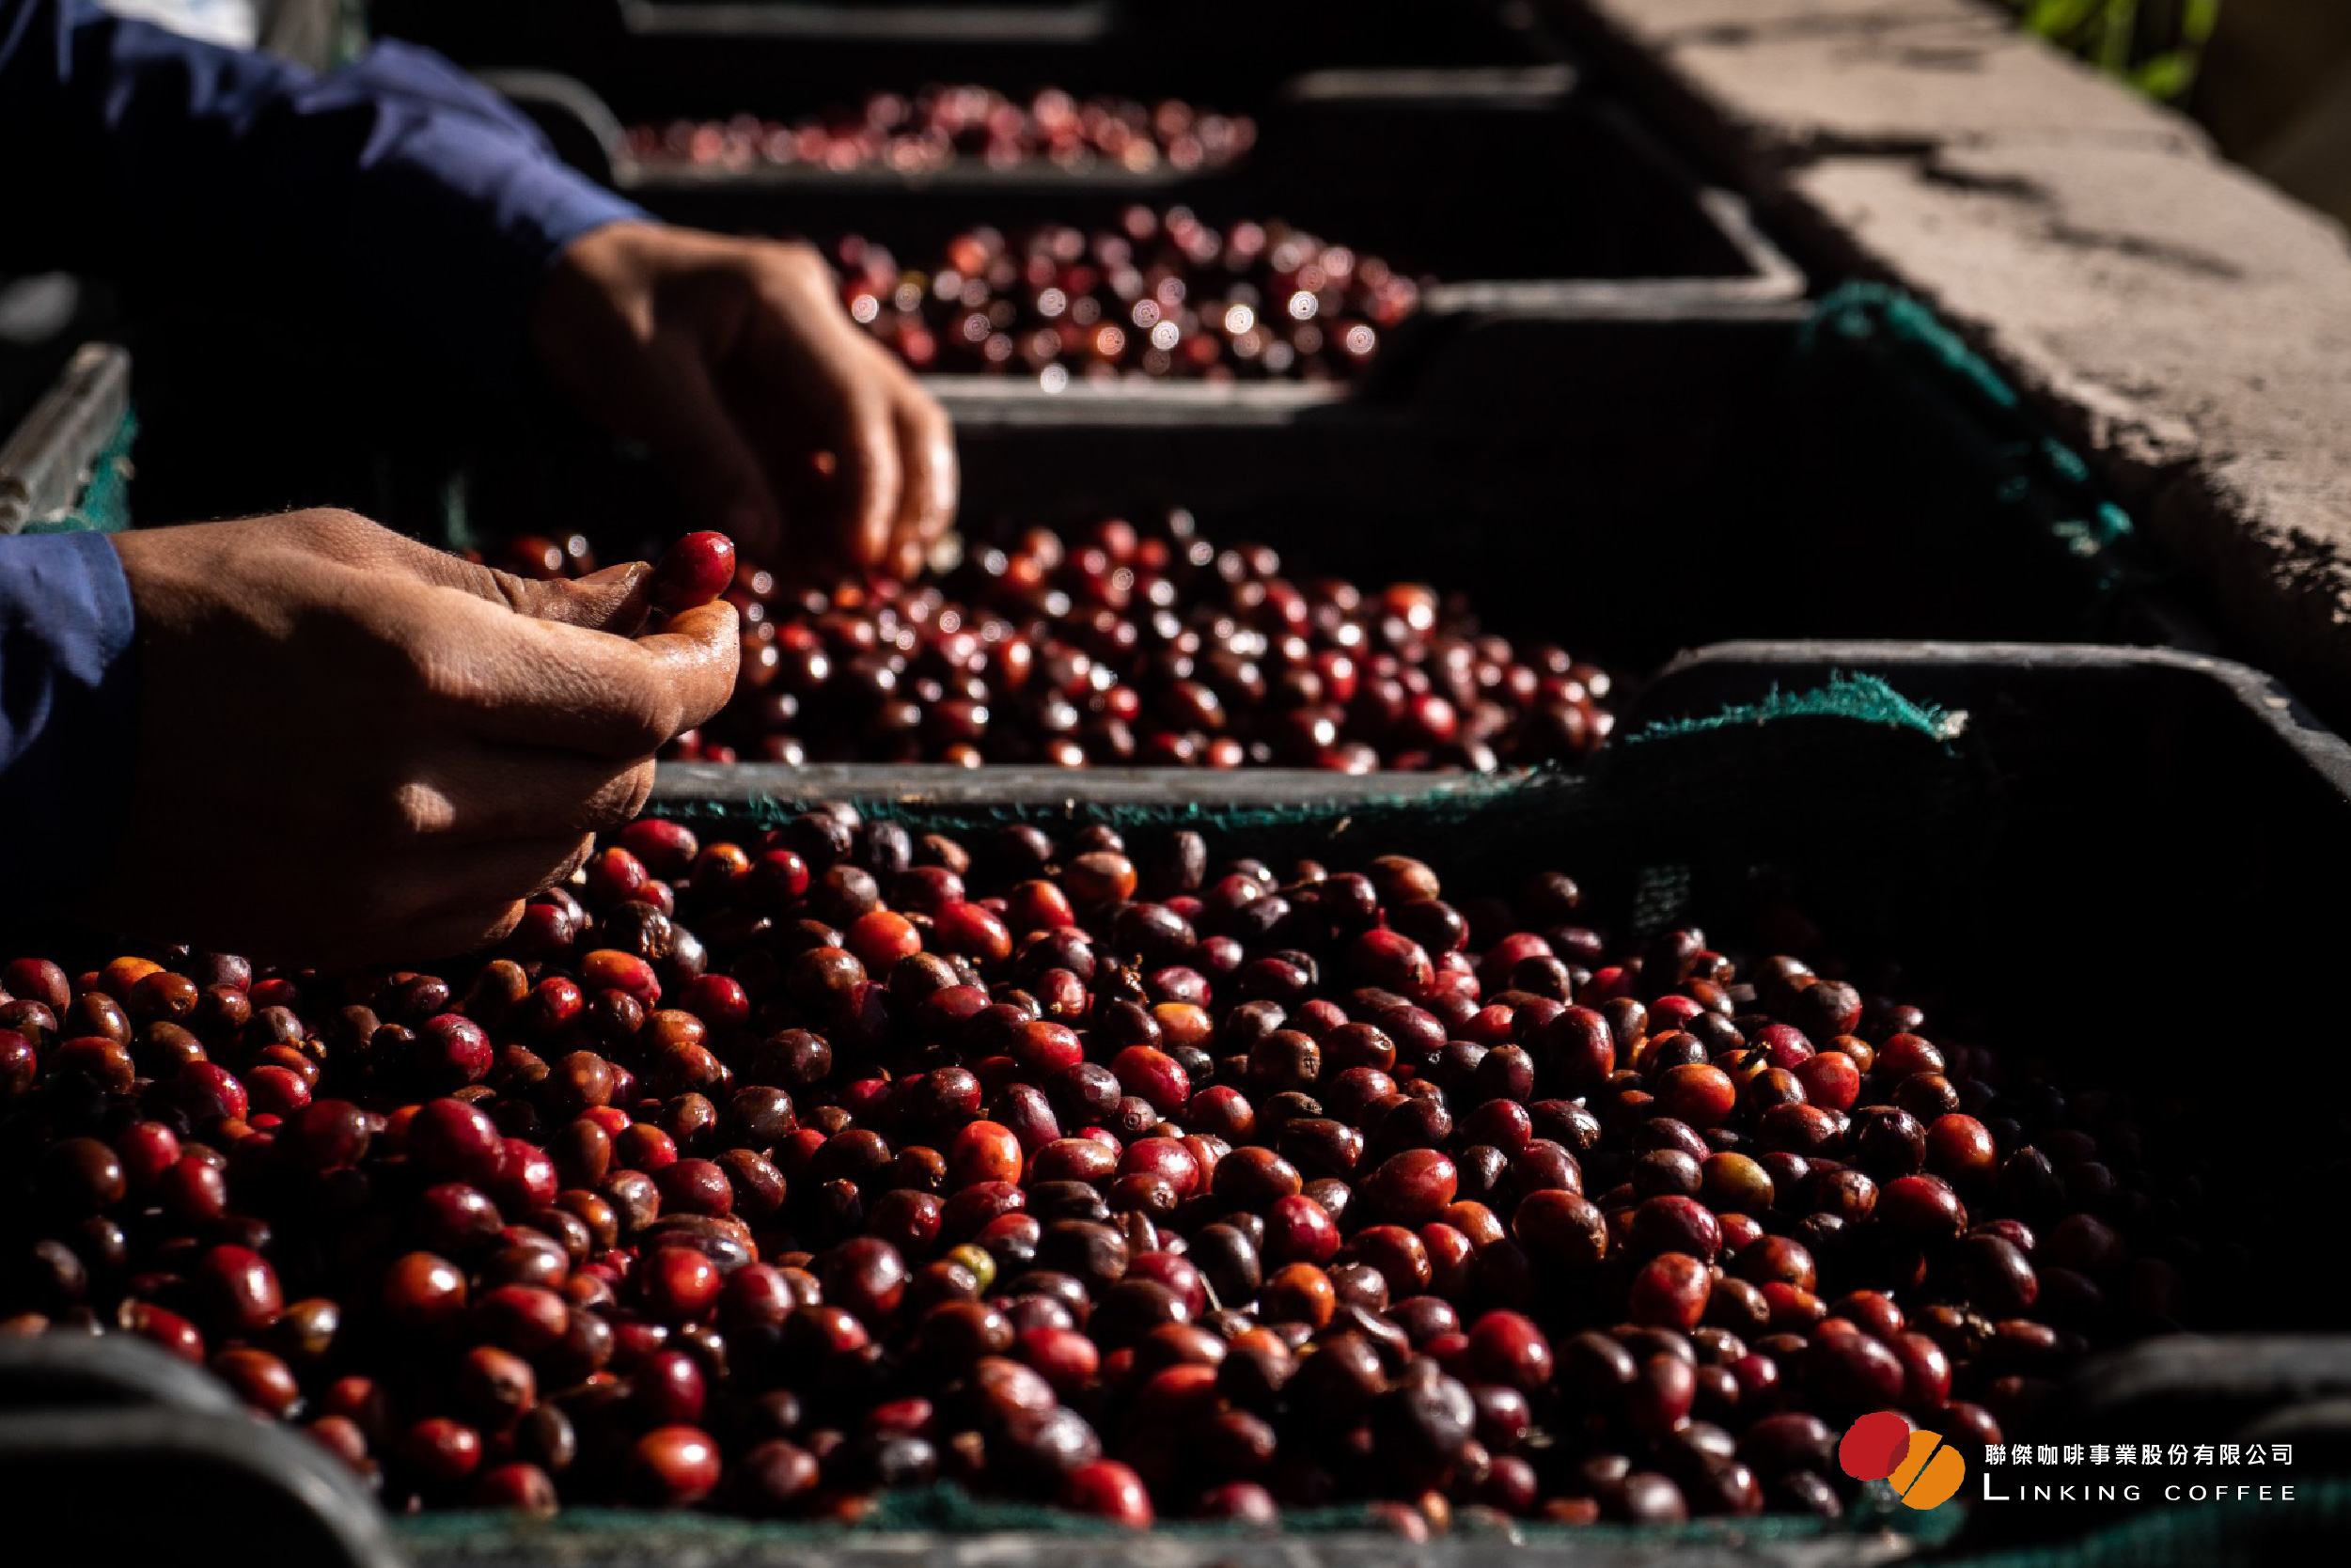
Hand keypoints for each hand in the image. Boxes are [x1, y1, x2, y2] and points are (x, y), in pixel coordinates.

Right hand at [88, 510, 737, 963]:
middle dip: (641, 715)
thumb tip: (664, 599)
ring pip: (576, 845)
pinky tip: (465, 796)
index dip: (708, 663)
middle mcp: (423, 791)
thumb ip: (532, 593)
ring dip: (581, 784)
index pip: (647, 696)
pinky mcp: (359, 940)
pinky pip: (506, 904)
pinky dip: (520, 850)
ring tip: (517, 724)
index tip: (716, 628)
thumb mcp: (368, 557)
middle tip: (617, 664)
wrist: (32, 728)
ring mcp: (390, 883)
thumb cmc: (196, 607)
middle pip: (626, 776)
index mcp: (429, 669)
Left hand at [531, 221, 957, 579]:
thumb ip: (706, 455)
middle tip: (892, 575)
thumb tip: (766, 541)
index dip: (875, 482)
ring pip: (891, 444)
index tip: (864, 552)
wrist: (575, 275)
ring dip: (886, 515)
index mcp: (787, 301)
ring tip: (853, 580)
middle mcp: (823, 329)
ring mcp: (818, 369)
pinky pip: (838, 467)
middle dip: (912, 500)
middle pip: (907, 418)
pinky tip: (816, 561)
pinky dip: (837, 517)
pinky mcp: (799, 407)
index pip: (859, 400)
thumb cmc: (598, 309)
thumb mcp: (639, 377)